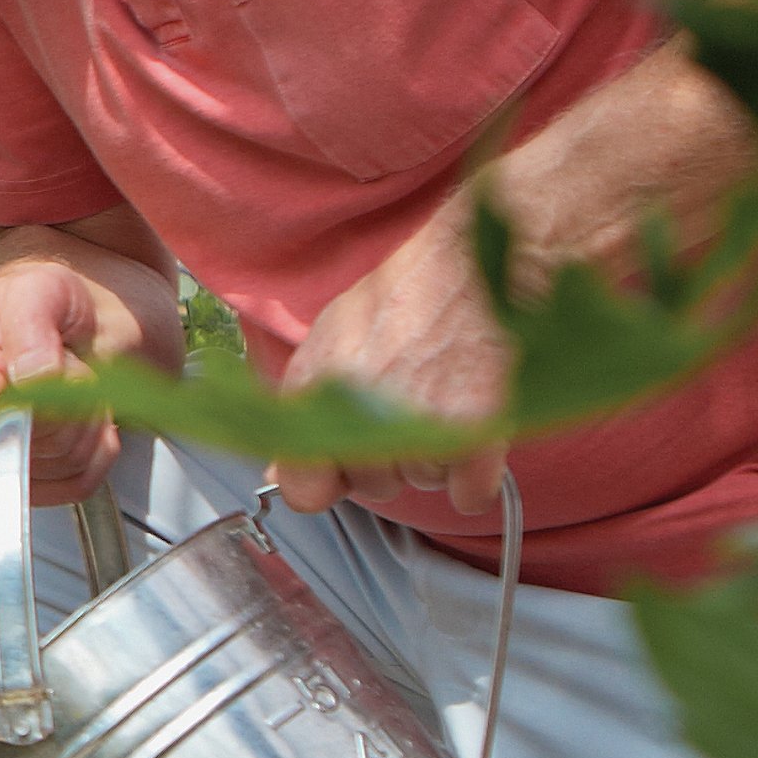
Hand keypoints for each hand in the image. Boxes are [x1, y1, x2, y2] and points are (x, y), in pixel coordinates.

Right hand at [0, 238, 172, 503]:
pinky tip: (86, 419)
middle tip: (76, 369)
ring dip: (88, 431)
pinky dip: (94, 456)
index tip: (66, 364)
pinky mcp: (10, 476)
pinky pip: (68, 490)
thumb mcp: (45, 290)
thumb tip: (25, 382)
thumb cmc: (54, 298)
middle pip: (30, 451)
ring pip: (55, 473)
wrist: (70, 315)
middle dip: (74, 412)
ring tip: (78, 388)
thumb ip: (31, 328)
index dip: (44, 405)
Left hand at [273, 198, 511, 516]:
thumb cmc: (410, 291)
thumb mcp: (336, 337)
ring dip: (439, 455)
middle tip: (416, 401)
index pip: (301, 487)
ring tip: (450, 393)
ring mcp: (417, 427)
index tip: (348, 463)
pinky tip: (479, 427)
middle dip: (393, 457)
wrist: (481, 262)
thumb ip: (308, 409)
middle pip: (372, 486)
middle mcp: (359, 412)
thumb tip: (276, 474)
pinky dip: (479, 474)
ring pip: (423, 484)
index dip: (329, 478)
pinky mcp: (474, 436)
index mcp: (316, 387)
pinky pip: (469, 494)